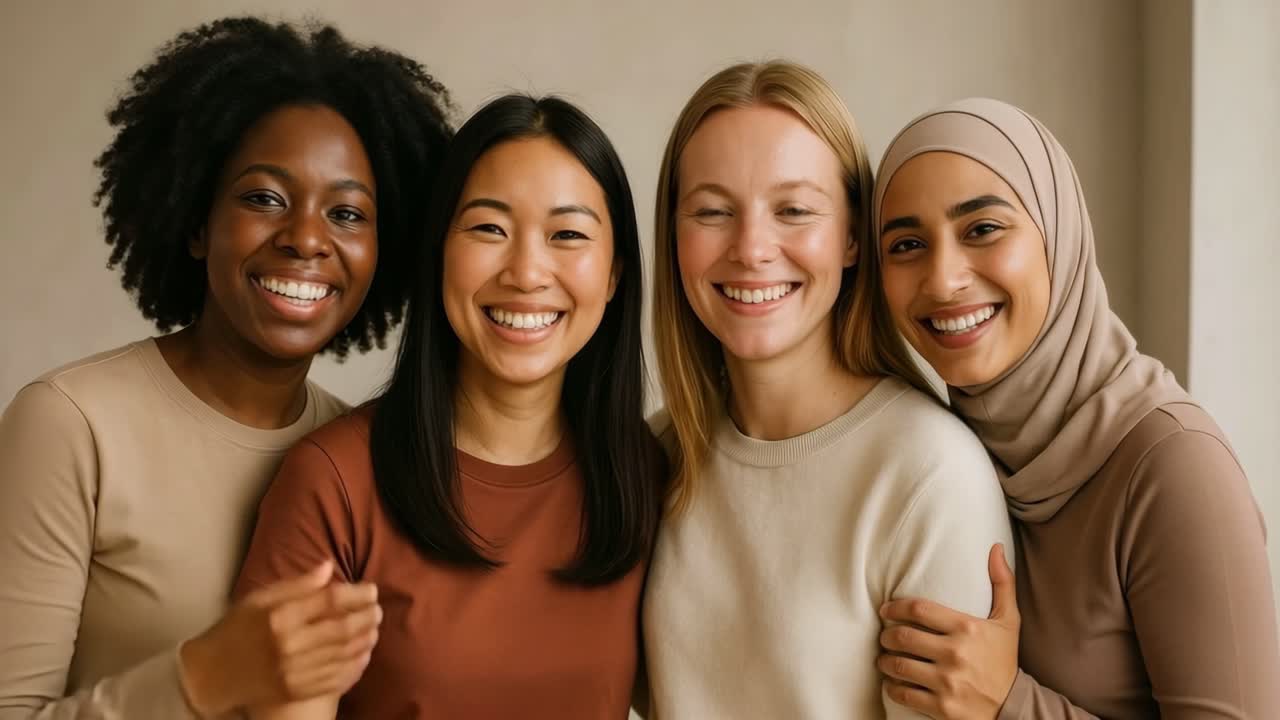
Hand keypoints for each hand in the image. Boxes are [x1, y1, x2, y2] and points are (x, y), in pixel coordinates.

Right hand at [179, 562, 380, 716]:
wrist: (212, 675)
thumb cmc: (236, 629)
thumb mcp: (259, 599)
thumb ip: (297, 584)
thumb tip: (329, 565)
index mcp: (279, 617)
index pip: (330, 602)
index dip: (357, 594)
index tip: (371, 589)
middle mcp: (289, 646)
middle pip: (342, 630)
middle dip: (367, 617)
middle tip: (378, 609)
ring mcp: (294, 672)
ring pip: (344, 655)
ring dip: (366, 640)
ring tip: (375, 629)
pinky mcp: (297, 692)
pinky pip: (337, 680)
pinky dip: (356, 666)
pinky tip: (364, 655)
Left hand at [877, 544, 1019, 719]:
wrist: (1014, 709)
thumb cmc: (1004, 660)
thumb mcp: (1008, 621)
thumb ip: (1002, 583)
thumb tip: (996, 547)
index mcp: (967, 628)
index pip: (919, 609)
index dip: (895, 607)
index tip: (885, 610)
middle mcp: (955, 654)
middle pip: (903, 636)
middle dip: (887, 635)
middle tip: (885, 636)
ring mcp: (947, 682)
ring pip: (899, 665)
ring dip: (885, 660)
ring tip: (884, 657)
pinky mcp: (941, 707)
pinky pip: (904, 694)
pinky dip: (891, 687)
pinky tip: (891, 682)